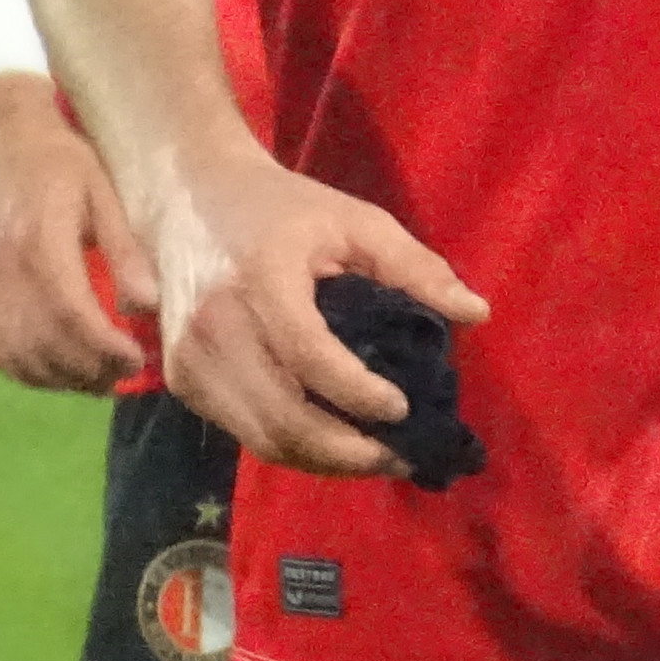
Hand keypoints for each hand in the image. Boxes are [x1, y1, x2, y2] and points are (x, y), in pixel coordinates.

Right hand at [0, 69, 148, 390]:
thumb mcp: (101, 192)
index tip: (136, 359)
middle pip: (44, 346)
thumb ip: (123, 250)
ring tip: (93, 376)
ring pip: (15, 357)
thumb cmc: (55, 159)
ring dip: (56, 378)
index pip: (73, 318)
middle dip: (88, 371)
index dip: (106, 351)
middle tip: (121, 374)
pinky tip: (53, 368)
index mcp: (39, 241)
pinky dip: (23, 369)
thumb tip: (149, 306)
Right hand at [140, 143, 486, 480]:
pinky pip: (244, 432)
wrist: (187, 199)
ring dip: (324, 461)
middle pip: (283, 418)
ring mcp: (189, 360)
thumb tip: (477, 313)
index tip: (403, 410)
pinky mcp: (182, 381)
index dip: (357, 394)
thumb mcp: (354, 221)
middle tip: (401, 457)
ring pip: (263, 439)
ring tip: (376, 458)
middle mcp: (214, 326)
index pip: (307, 356)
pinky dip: (292, 447)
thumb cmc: (282, 209)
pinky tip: (334, 441)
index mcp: (259, 277)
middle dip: (349, 452)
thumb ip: (415, 267)